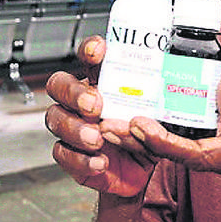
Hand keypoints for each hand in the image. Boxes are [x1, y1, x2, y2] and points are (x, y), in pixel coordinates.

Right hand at [44, 36, 155, 197]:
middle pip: (59, 84)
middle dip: (73, 92)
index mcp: (104, 82)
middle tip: (94, 105)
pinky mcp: (72, 156)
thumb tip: (165, 97)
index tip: (98, 51)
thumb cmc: (152, 134)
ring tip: (97, 139)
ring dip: (74, 128)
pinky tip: (100, 162)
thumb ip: (158, 106)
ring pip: (55, 118)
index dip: (89, 49)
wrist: (149, 173)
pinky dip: (80, 159)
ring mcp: (74, 128)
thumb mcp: (160, 113)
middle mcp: (83, 101)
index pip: (89, 56)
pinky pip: (62, 153)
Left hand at [128, 78, 220, 221]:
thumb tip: (219, 91)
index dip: (165, 142)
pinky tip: (155, 117)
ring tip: (120, 118)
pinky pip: (198, 147)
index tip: (140, 126)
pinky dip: (174, 134)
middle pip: (182, 156)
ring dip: (154, 137)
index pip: (198, 155)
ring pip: (187, 152)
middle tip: (110, 122)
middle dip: (146, 139)